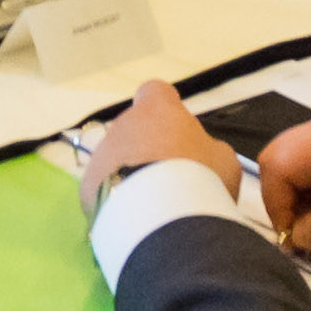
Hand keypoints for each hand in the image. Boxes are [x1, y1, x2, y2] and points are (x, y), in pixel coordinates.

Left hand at [74, 81, 241, 213]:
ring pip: (117, 158)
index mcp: (158, 109)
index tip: (175, 128)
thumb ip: (209, 149)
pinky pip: (104, 186)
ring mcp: (102, 152)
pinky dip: (117, 198)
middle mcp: (124, 123)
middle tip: (170, 178)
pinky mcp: (87, 183)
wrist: (161, 216)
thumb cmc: (199, 178)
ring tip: (153, 204)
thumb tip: (203, 152)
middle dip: (149, 149)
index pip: (156, 93)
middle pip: (136, 130)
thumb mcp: (223, 160)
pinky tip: (135, 217)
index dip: (166, 109)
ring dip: (131, 174)